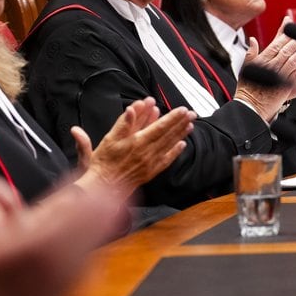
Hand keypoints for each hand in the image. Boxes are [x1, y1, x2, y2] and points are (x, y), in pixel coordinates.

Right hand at [72, 98, 194, 193]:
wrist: (104, 186)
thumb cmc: (104, 163)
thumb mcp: (109, 138)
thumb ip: (123, 123)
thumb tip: (131, 110)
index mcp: (137, 142)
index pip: (160, 126)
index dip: (172, 117)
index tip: (182, 110)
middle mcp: (147, 152)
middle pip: (167, 135)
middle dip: (180, 123)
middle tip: (191, 114)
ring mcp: (151, 162)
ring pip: (169, 145)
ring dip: (180, 134)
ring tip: (190, 125)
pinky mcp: (151, 171)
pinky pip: (166, 160)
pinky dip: (175, 152)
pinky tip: (181, 145)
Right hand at [233, 28, 295, 120]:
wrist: (250, 107)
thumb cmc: (247, 89)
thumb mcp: (245, 68)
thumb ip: (251, 53)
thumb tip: (252, 39)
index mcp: (261, 61)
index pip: (276, 45)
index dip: (286, 37)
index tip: (294, 31)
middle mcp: (271, 67)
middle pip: (286, 51)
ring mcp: (278, 77)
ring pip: (293, 60)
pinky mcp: (285, 86)